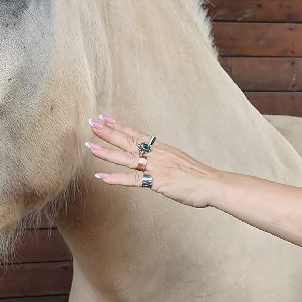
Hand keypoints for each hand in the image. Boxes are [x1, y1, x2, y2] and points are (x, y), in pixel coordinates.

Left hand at [86, 116, 219, 207]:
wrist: (212, 183)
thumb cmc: (200, 176)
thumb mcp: (181, 161)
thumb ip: (167, 160)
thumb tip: (160, 162)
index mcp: (163, 148)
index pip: (137, 134)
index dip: (120, 126)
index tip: (105, 118)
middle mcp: (157, 154)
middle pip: (128, 141)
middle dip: (108, 132)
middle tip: (91, 124)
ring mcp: (156, 167)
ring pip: (126, 157)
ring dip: (106, 151)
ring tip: (90, 146)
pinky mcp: (157, 181)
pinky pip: (132, 180)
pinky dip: (116, 178)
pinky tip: (101, 177)